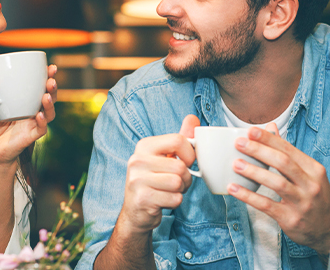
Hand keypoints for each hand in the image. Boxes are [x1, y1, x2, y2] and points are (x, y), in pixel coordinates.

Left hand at [0, 64, 57, 165]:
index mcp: (28, 100)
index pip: (41, 86)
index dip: (48, 76)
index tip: (49, 66)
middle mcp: (35, 110)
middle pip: (50, 96)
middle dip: (53, 87)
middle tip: (51, 78)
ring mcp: (35, 123)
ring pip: (49, 112)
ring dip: (50, 103)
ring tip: (46, 95)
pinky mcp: (31, 135)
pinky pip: (41, 128)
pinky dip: (42, 121)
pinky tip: (39, 114)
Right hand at [118, 114, 198, 234]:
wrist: (136, 212)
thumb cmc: (155, 181)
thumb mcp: (165, 157)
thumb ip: (179, 139)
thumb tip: (192, 118)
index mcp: (144, 146)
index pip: (178, 140)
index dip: (189, 154)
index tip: (185, 163)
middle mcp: (137, 160)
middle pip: (180, 166)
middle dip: (185, 178)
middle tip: (176, 182)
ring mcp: (137, 180)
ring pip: (178, 182)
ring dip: (180, 191)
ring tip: (168, 191)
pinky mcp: (142, 198)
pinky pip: (175, 198)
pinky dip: (175, 202)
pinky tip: (163, 201)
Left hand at [228, 124, 329, 254]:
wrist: (327, 228)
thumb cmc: (312, 194)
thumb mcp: (307, 172)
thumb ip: (287, 151)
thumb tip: (271, 127)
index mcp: (314, 169)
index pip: (289, 149)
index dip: (269, 139)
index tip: (251, 131)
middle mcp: (310, 185)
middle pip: (283, 163)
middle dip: (259, 151)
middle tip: (239, 144)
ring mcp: (302, 203)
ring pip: (276, 183)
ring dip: (254, 172)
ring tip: (236, 164)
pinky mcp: (291, 219)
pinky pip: (266, 205)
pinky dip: (248, 196)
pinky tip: (234, 188)